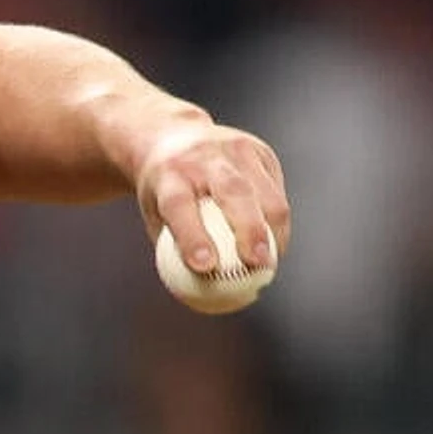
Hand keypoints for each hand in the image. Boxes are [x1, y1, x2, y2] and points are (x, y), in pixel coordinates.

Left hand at [134, 120, 289, 272]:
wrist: (173, 136)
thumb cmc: (163, 190)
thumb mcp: (154, 213)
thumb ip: (172, 251)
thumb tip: (196, 296)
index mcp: (169, 173)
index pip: (180, 205)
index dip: (193, 236)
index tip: (205, 267)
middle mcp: (204, 157)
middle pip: (233, 192)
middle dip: (249, 230)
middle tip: (257, 266)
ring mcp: (236, 149)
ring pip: (264, 191)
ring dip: (273, 231)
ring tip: (271, 264)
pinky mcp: (259, 151)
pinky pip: (275, 190)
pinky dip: (278, 221)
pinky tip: (275, 246)